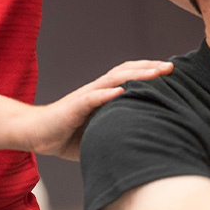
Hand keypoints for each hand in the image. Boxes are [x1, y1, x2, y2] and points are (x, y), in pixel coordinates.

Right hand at [27, 59, 172, 159]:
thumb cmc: (68, 135)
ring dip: (135, 75)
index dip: (150, 72)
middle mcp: (98, 90)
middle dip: (149, 67)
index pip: (131, 76)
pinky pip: (92, 98)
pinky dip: (107, 94)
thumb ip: (118, 131)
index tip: (172, 72)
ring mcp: (86, 96)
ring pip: (114, 80)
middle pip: (127, 71)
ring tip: (155, 73)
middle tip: (171, 67)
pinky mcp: (74, 106)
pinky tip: (121, 92)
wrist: (36, 134)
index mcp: (105, 95)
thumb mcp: (99, 133)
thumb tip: (144, 143)